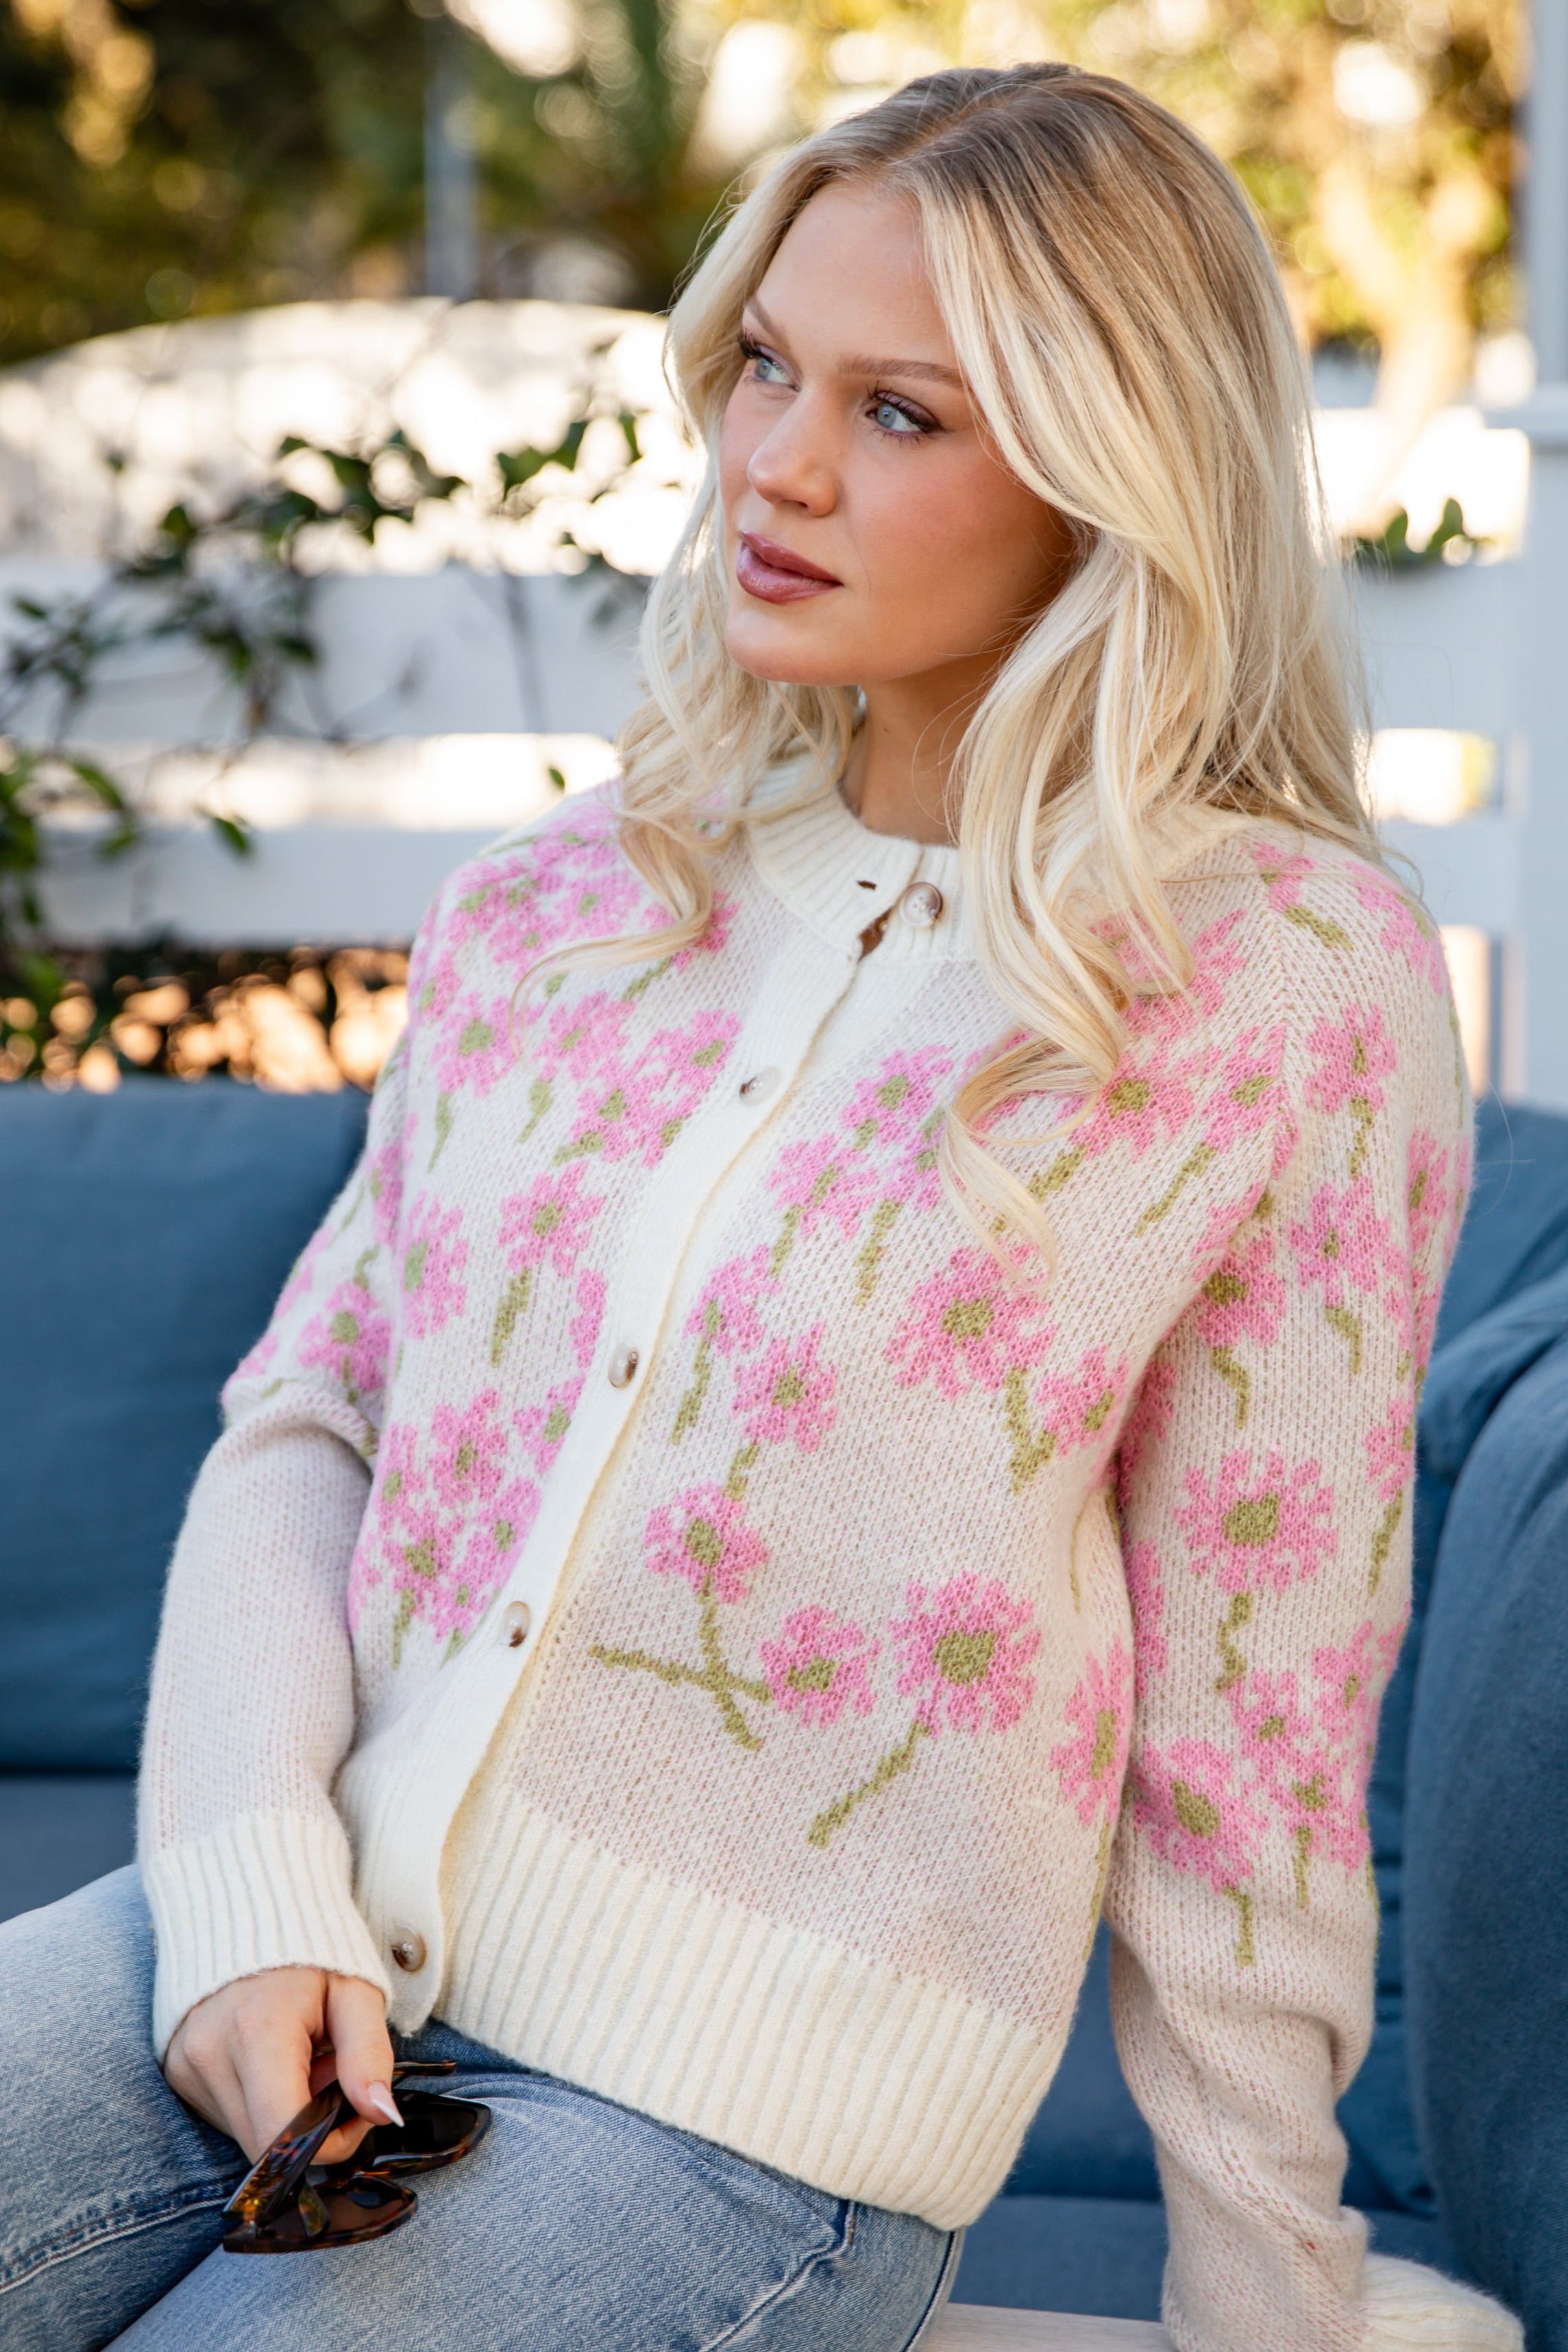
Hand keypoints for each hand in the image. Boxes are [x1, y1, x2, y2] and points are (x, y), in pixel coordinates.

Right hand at [163, 1967, 398, 2163]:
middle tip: (331, 2069)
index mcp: (257, 2031)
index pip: (284, 2135)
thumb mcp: (356, 1990)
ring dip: (284, 2114)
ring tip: (302, 2056)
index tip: (357, 2111)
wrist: (248, 1908)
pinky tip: (272, 2060)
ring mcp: (186, 2066)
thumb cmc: (311, 1949)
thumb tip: (381, 2114)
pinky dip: (259, 2102)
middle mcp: (209, 2056)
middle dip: (312, 2125)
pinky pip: (226, 2116)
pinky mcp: (177, 2073)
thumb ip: (369, 2054)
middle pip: (266, 2144)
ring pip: (246, 2135)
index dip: (330, 2143)